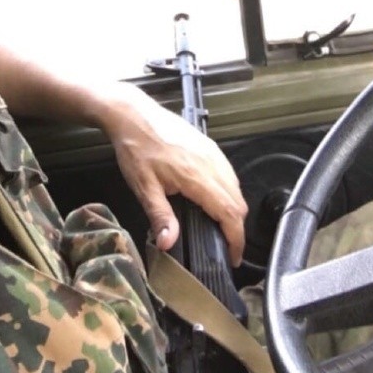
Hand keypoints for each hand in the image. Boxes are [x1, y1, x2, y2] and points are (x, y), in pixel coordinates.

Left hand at [98, 82, 247, 264]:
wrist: (134, 115)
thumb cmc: (136, 149)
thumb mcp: (143, 186)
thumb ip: (160, 216)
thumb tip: (168, 243)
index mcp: (198, 177)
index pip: (229, 213)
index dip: (236, 239)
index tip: (234, 257)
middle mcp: (211, 164)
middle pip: (238, 203)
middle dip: (236, 228)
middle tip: (226, 247)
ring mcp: (212, 152)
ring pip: (236, 187)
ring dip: (234, 210)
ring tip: (221, 227)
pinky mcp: (209, 145)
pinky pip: (229, 173)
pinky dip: (229, 191)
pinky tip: (214, 199)